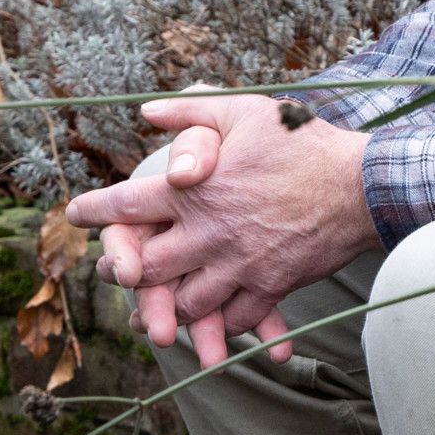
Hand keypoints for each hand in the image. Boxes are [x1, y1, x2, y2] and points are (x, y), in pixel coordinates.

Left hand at [95, 122, 293, 365]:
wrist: (360, 185)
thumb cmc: (303, 142)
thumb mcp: (245, 111)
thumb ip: (191, 113)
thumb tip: (146, 113)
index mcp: (194, 190)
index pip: (127, 205)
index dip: (95, 210)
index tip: (74, 214)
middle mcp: (208, 233)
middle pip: (147, 269)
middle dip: (125, 273)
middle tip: (117, 272)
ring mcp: (238, 265)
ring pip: (186, 302)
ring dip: (168, 307)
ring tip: (156, 310)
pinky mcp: (269, 287)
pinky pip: (233, 318)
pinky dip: (219, 323)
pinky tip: (214, 321)